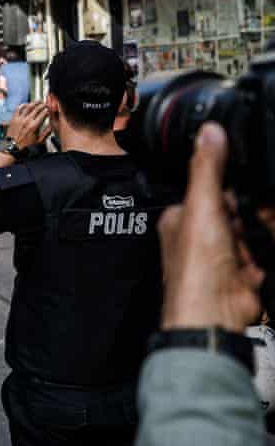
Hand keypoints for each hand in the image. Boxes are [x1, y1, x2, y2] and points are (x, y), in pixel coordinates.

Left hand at [5, 102, 51, 149]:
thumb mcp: (39, 141)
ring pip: (28, 106)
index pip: (43, 114)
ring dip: (34, 103)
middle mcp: (27, 121)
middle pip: (37, 108)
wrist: (12, 148)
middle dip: (43, 105)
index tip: (49, 109)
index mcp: (34, 126)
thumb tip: (52, 126)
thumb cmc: (25, 146)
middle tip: (45, 104)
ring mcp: (19, 119)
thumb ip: (46, 133)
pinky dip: (23, 105)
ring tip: (38, 101)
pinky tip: (26, 104)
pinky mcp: (13, 119)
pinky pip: (18, 108)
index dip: (48, 110)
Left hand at [159, 123, 269, 332]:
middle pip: (234, 211)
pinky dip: (264, 257)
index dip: (229, 186)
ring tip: (246, 247)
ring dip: (257, 237)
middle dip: (247, 213)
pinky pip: (262, 257)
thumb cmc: (196, 268)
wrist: (214, 313)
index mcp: (180, 218)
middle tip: (243, 222)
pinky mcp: (243, 274)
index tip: (244, 181)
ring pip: (251, 233)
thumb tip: (210, 131)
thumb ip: (208, 169)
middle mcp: (199, 236)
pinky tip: (255, 262)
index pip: (208, 189)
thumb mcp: (202, 207)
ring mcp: (222, 256)